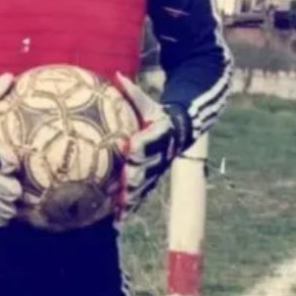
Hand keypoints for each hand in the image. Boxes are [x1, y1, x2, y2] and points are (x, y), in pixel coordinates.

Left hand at [115, 74, 191, 216]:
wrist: (180, 132)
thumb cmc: (157, 114)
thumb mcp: (148, 103)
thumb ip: (133, 93)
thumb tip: (117, 75)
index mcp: (157, 136)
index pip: (148, 142)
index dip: (139, 145)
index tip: (128, 147)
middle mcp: (158, 156)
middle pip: (145, 168)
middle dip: (134, 176)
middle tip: (120, 183)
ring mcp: (156, 171)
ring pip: (143, 187)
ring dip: (130, 198)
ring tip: (117, 209)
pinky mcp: (151, 181)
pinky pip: (140, 197)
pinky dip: (129, 209)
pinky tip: (116, 221)